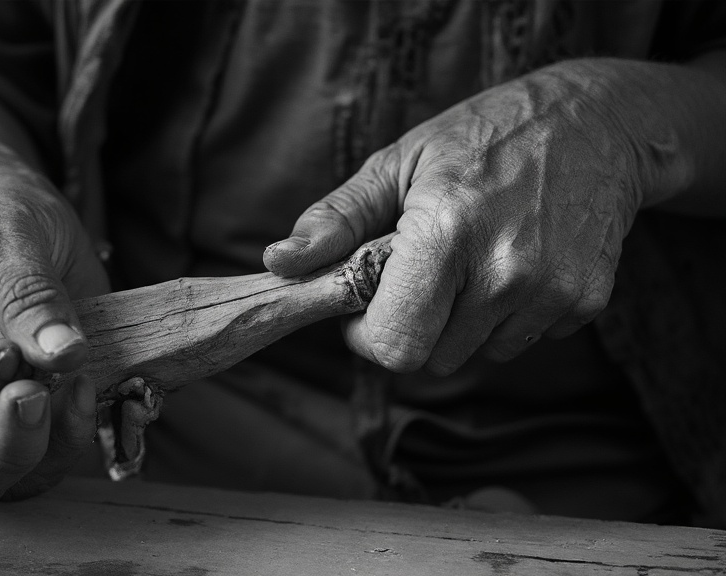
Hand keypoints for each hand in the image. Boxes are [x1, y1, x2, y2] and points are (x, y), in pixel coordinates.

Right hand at [0, 180, 108, 515]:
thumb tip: (62, 356)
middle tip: (40, 392)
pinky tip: (85, 388)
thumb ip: (29, 293)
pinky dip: (70, 440)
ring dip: (43, 448)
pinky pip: (41, 465)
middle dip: (1, 449)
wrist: (23, 215)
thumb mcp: (7, 230)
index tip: (10, 353)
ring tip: (74, 381)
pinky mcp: (21, 423)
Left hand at [265, 62, 654, 374]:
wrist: (595, 121)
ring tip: (471, 260)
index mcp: (446, 231)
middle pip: (432, 359)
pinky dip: (507, 316)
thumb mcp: (398, 162)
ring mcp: (552, 290)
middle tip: (421, 274)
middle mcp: (504, 270)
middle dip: (413, 326)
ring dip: (461, 323)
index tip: (367, 303)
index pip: (394, 344)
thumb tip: (277, 263)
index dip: (367, 335)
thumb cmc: (482, 136)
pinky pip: (522, 340)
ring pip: (477, 355)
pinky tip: (512, 261)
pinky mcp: (586, 301)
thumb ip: (336, 219)